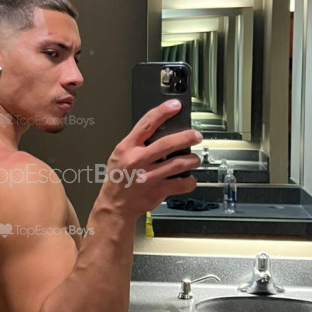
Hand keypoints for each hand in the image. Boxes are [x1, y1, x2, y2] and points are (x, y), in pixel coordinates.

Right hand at [102, 101, 201, 215]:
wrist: (115, 205)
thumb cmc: (118, 179)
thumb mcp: (120, 155)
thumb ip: (137, 143)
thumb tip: (160, 130)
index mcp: (127, 148)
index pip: (146, 124)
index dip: (163, 112)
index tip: (175, 105)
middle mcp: (138, 160)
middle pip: (167, 144)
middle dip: (186, 137)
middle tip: (196, 135)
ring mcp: (148, 176)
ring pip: (178, 163)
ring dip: (192, 160)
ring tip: (194, 159)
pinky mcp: (157, 191)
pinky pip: (181, 184)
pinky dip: (189, 181)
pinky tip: (188, 179)